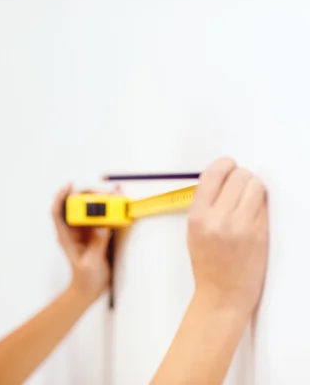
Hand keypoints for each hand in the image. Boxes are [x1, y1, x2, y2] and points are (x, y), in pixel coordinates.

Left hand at [51, 183, 119, 302]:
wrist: (90, 290)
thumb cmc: (85, 280)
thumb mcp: (90, 263)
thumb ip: (96, 245)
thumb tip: (102, 226)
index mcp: (66, 236)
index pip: (58, 212)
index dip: (61, 197)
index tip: (69, 186)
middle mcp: (74, 231)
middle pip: (76, 206)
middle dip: (87, 194)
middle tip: (101, 191)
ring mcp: (86, 232)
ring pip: (90, 209)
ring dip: (100, 199)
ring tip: (113, 192)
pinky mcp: (98, 234)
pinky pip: (103, 218)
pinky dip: (110, 210)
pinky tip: (119, 203)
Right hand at [187, 157, 268, 314]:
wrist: (223, 294)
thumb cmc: (207, 264)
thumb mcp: (194, 231)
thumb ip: (206, 204)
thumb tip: (225, 178)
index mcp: (197, 216)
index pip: (213, 174)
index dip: (225, 165)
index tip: (229, 167)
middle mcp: (218, 219)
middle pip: (239, 176)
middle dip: (242, 176)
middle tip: (241, 186)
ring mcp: (242, 226)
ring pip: (256, 186)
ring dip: (255, 188)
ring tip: (249, 200)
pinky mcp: (261, 233)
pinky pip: (265, 205)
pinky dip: (262, 204)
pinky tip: (255, 214)